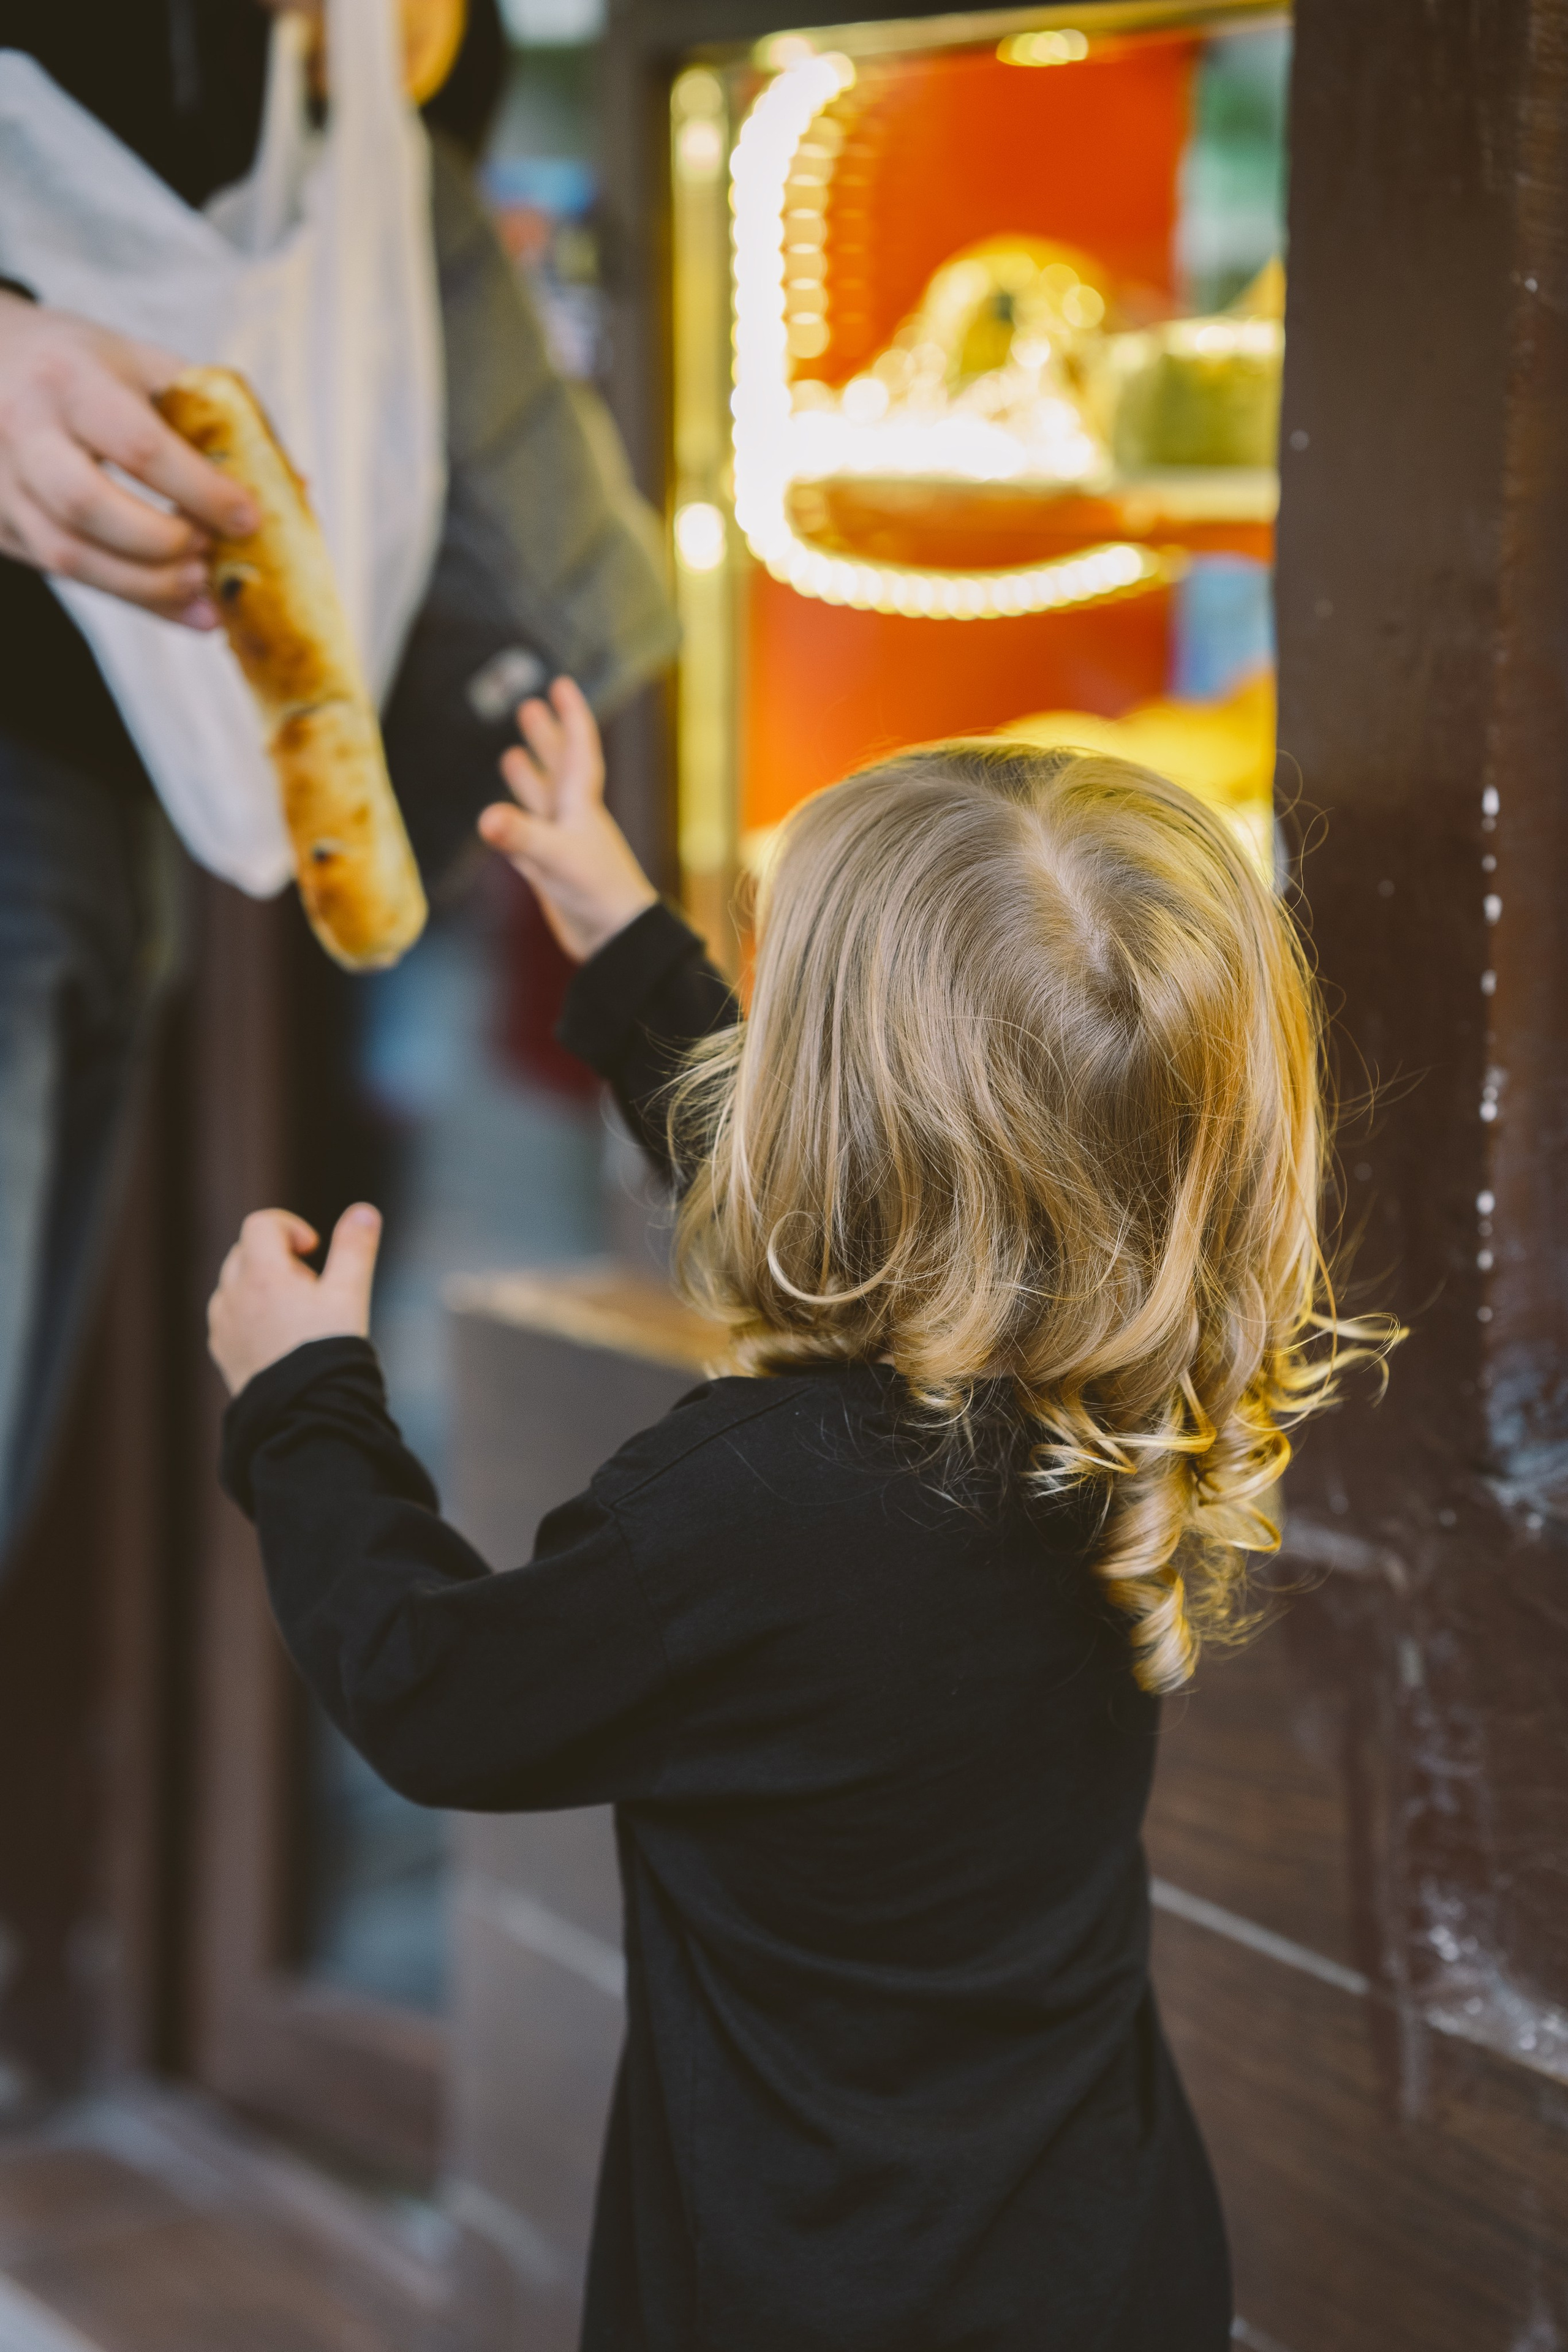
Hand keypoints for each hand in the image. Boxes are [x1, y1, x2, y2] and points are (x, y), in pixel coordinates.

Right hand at [0, 295, 257, 625]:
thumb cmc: (84, 366)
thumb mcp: (141, 365)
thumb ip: (212, 417)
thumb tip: (296, 486)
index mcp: (67, 379)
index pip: (136, 445)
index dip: (199, 489)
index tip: (249, 517)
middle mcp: (22, 430)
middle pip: (89, 507)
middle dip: (163, 544)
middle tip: (214, 556)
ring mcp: (1, 482)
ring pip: (69, 555)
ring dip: (147, 588)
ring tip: (205, 594)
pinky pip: (63, 575)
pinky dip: (130, 598)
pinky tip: (181, 609)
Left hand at [208, 1204, 381, 1396]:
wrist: (303, 1412)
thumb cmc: (328, 1350)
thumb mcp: (349, 1295)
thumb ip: (355, 1248)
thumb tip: (364, 1210)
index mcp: (262, 1275)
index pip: (261, 1224)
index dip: (290, 1226)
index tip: (314, 1249)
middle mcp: (232, 1295)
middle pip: (246, 1251)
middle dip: (278, 1257)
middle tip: (312, 1287)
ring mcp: (222, 1324)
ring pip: (234, 1284)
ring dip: (261, 1285)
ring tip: (296, 1314)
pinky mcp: (221, 1350)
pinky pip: (228, 1316)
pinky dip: (249, 1313)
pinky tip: (278, 1337)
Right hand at [478, 676, 657, 962]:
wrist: (614, 940)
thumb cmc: (597, 894)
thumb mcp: (556, 859)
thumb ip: (520, 837)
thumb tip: (485, 818)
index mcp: (581, 805)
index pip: (577, 749)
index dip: (571, 716)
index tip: (562, 684)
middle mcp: (572, 819)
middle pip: (558, 768)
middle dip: (545, 737)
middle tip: (529, 706)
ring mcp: (561, 844)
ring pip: (541, 802)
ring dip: (529, 778)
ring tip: (512, 754)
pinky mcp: (550, 870)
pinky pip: (528, 838)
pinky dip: (515, 824)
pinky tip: (502, 819)